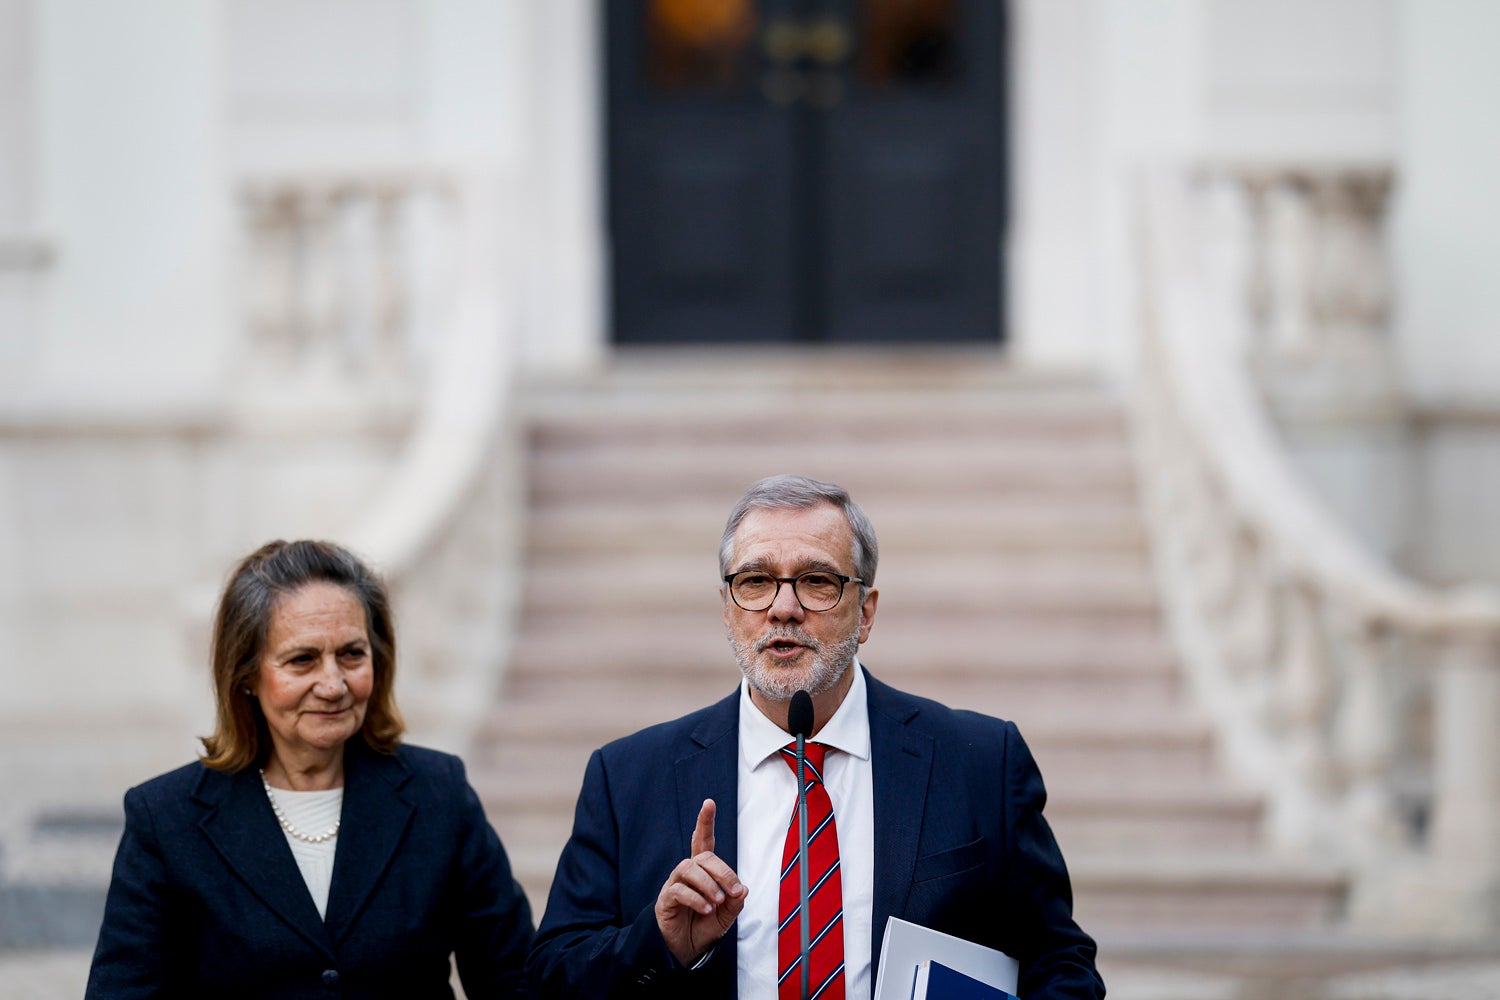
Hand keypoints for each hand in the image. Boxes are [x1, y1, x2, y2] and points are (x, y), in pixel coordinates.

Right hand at [654, 798, 747, 966]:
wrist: (685, 951)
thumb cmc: (704, 928)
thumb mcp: (727, 917)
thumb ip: (735, 902)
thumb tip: (743, 888)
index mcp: (703, 872)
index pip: (703, 842)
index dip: (705, 822)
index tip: (709, 803)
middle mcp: (687, 873)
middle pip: (703, 856)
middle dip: (722, 871)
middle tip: (733, 891)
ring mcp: (674, 885)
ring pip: (688, 868)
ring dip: (708, 884)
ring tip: (717, 901)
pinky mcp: (665, 900)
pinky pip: (678, 890)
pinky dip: (695, 898)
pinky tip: (706, 909)